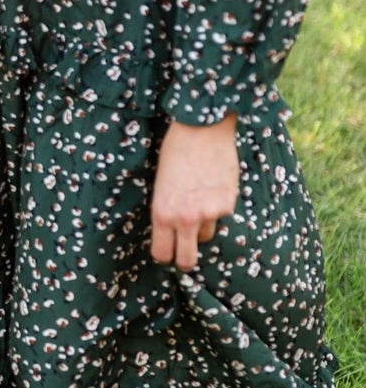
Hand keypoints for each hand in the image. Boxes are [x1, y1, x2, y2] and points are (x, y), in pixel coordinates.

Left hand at [150, 115, 239, 270]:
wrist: (202, 129)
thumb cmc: (174, 152)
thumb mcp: (160, 185)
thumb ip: (166, 210)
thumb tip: (171, 232)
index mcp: (161, 213)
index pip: (162, 253)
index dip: (164, 255)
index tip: (167, 253)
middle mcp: (185, 218)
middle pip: (187, 259)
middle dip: (184, 259)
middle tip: (184, 253)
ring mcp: (209, 213)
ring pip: (206, 234)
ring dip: (202, 225)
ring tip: (198, 199)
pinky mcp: (227, 205)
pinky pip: (221, 215)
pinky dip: (217, 207)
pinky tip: (212, 185)